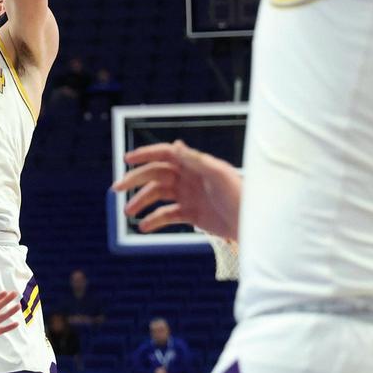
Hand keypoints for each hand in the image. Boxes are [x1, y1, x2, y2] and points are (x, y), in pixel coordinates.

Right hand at [112, 140, 241, 240]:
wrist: (256, 225)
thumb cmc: (242, 196)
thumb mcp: (219, 176)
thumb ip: (196, 160)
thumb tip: (176, 144)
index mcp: (194, 165)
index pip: (165, 154)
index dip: (145, 155)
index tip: (126, 159)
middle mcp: (189, 178)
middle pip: (155, 175)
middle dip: (134, 181)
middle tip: (116, 189)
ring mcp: (189, 196)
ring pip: (157, 196)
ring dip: (141, 202)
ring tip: (128, 212)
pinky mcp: (191, 214)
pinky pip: (167, 215)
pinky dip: (154, 220)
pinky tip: (144, 227)